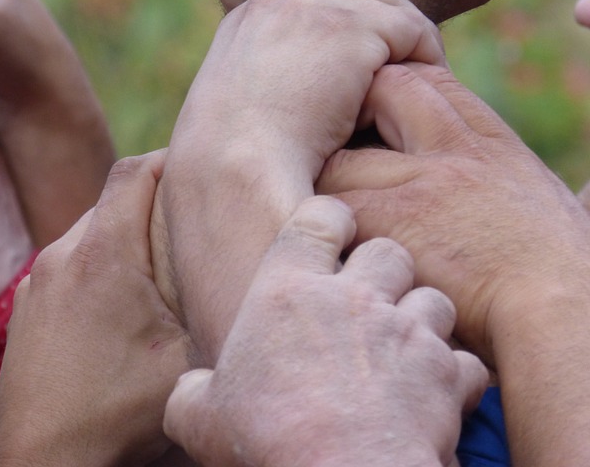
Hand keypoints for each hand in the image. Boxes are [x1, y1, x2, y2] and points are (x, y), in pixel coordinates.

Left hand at [0, 151, 188, 466]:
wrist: (41, 459)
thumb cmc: (116, 412)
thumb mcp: (188, 359)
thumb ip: (213, 304)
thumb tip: (244, 277)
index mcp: (105, 253)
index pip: (136, 171)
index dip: (171, 161)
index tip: (200, 171)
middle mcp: (62, 254)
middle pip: (112, 200)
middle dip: (153, 205)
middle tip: (191, 225)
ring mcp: (37, 281)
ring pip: (89, 233)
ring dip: (123, 239)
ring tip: (158, 270)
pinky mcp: (26, 306)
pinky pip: (67, 265)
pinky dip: (96, 268)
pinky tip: (119, 307)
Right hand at [153, 0, 443, 360]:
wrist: (234, 171)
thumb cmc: (237, 166)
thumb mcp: (247, 109)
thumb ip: (277, 81)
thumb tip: (321, 90)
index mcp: (248, 22)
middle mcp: (276, 4)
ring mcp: (311, 11)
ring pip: (386, 3)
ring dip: (409, 33)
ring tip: (430, 61)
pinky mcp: (349, 30)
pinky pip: (411, 32)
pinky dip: (425, 57)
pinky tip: (430, 82)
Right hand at [164, 196, 486, 466]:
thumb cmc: (263, 440)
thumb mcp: (198, 414)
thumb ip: (194, 389)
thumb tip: (191, 393)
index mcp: (288, 289)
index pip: (319, 218)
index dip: (329, 219)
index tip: (332, 233)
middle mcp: (352, 298)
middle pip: (388, 251)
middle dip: (384, 270)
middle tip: (370, 299)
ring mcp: (405, 333)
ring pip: (434, 298)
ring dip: (421, 319)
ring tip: (404, 346)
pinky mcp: (447, 376)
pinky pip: (466, 361)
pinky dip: (456, 376)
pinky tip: (437, 394)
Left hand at [316, 62, 589, 362]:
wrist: (563, 318)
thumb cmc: (565, 280)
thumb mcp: (552, 208)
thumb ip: (515, 185)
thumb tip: (564, 196)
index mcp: (494, 147)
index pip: (428, 82)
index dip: (393, 90)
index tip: (377, 119)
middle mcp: (455, 152)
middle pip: (382, 91)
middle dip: (355, 115)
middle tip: (343, 160)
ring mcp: (418, 184)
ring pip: (340, 159)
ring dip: (330, 188)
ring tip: (333, 225)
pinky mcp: (387, 221)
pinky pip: (328, 209)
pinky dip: (322, 232)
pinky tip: (331, 257)